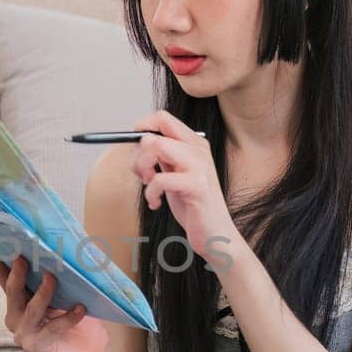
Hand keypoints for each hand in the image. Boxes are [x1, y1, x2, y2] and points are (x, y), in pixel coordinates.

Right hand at [0, 238, 110, 351]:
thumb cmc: (82, 321)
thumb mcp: (72, 293)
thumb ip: (62, 275)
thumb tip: (67, 246)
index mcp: (20, 299)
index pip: (3, 276)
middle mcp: (16, 316)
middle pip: (12, 291)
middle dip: (16, 273)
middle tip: (23, 258)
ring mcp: (24, 334)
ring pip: (30, 310)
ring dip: (42, 293)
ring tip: (53, 278)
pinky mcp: (37, 348)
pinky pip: (52, 329)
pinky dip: (67, 317)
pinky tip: (80, 309)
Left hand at [129, 110, 239, 263]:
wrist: (216, 234)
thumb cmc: (193, 205)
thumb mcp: (175, 174)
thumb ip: (163, 157)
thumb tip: (139, 140)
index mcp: (194, 144)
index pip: (163, 118)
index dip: (142, 128)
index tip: (134, 148)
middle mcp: (199, 150)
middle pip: (154, 134)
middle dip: (138, 156)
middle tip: (142, 176)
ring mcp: (200, 166)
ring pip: (156, 147)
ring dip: (143, 169)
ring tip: (149, 186)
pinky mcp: (197, 186)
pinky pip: (160, 179)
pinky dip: (150, 193)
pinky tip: (156, 203)